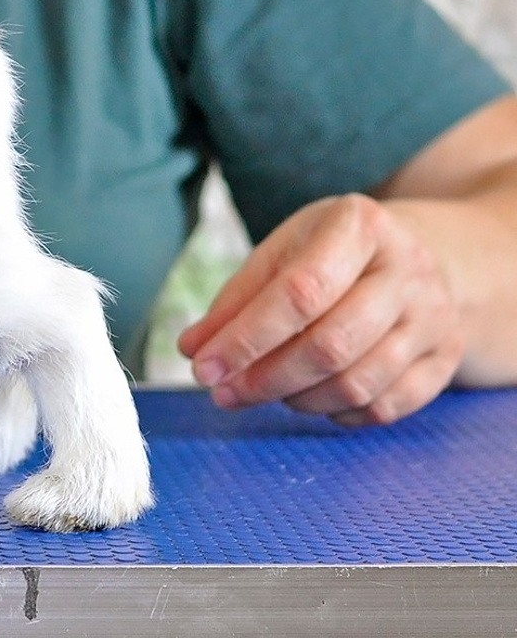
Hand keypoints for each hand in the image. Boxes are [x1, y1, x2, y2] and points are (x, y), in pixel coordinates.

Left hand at [177, 194, 464, 425]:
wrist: (414, 258)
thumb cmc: (329, 254)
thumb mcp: (281, 253)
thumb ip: (236, 299)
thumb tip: (193, 348)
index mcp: (360, 227)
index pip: (299, 293)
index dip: (246, 338)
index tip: (203, 367)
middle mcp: (407, 269)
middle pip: (331, 344)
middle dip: (266, 378)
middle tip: (223, 392)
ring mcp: (435, 316)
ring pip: (358, 382)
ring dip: (297, 399)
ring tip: (264, 390)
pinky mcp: (446, 357)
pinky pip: (386, 406)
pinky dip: (336, 413)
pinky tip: (308, 399)